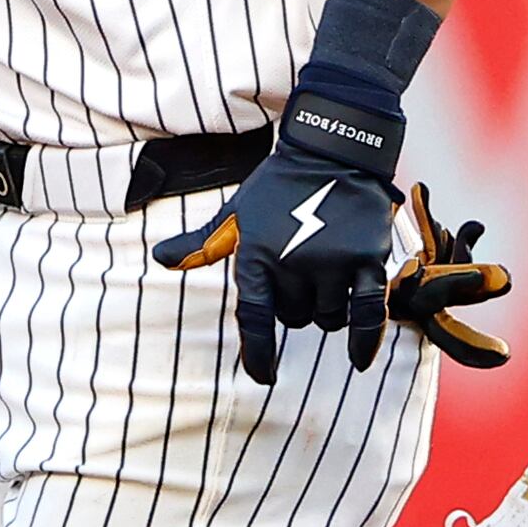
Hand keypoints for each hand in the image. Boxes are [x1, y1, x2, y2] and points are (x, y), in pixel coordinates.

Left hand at [150, 180, 512, 377]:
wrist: (334, 150)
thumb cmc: (279, 187)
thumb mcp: (236, 214)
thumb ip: (202, 245)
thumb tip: (160, 258)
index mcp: (257, 256)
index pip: (254, 317)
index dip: (258, 352)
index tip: (262, 376)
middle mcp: (293, 263)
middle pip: (295, 318)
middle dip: (296, 303)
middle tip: (300, 266)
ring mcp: (332, 262)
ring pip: (328, 318)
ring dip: (327, 309)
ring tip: (325, 268)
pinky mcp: (367, 259)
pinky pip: (366, 313)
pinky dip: (364, 338)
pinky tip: (359, 360)